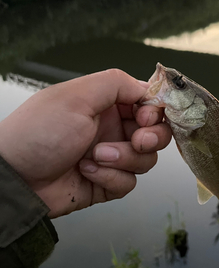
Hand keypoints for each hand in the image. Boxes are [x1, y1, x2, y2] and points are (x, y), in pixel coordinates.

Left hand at [0, 69, 171, 217]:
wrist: (15, 178)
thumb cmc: (38, 133)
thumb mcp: (77, 96)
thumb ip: (116, 83)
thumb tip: (148, 88)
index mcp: (105, 104)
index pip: (147, 103)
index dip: (154, 111)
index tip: (145, 117)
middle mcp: (110, 128)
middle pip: (154, 133)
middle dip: (150, 138)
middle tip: (137, 141)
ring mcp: (110, 157)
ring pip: (145, 159)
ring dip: (124, 159)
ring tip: (95, 156)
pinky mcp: (107, 183)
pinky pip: (128, 182)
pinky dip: (111, 178)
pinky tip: (87, 172)